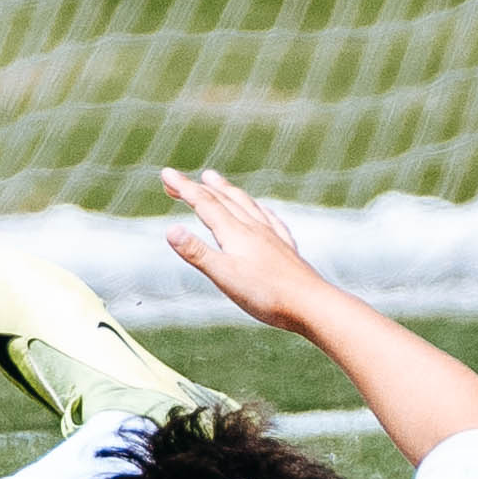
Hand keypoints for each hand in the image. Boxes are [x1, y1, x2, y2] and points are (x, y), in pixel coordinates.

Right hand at [159, 166, 330, 336]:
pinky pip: (269, 219)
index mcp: (235, 233)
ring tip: (215, 180)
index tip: (166, 173)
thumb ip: (197, 253)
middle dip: (198, 187)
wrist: (311, 304)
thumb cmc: (266, 294)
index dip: (183, 187)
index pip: (204, 204)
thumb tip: (170, 229)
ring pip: (246, 205)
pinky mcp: (285, 249)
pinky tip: (262, 211)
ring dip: (227, 191)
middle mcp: (254, 228)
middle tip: (178, 179)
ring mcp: (272, 236)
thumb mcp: (224, 276)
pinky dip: (258, 209)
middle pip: (223, 200)